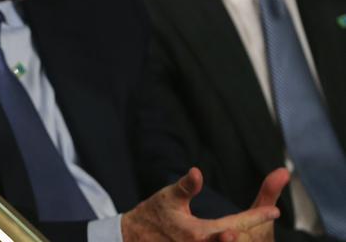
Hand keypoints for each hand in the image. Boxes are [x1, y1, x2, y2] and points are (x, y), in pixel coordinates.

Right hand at [120, 168, 279, 241]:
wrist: (132, 237)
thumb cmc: (152, 214)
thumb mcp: (168, 197)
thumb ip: (186, 186)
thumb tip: (197, 172)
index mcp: (198, 233)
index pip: (235, 223)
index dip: (256, 217)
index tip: (274, 211)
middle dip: (252, 234)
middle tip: (269, 222)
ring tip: (249, 235)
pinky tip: (229, 239)